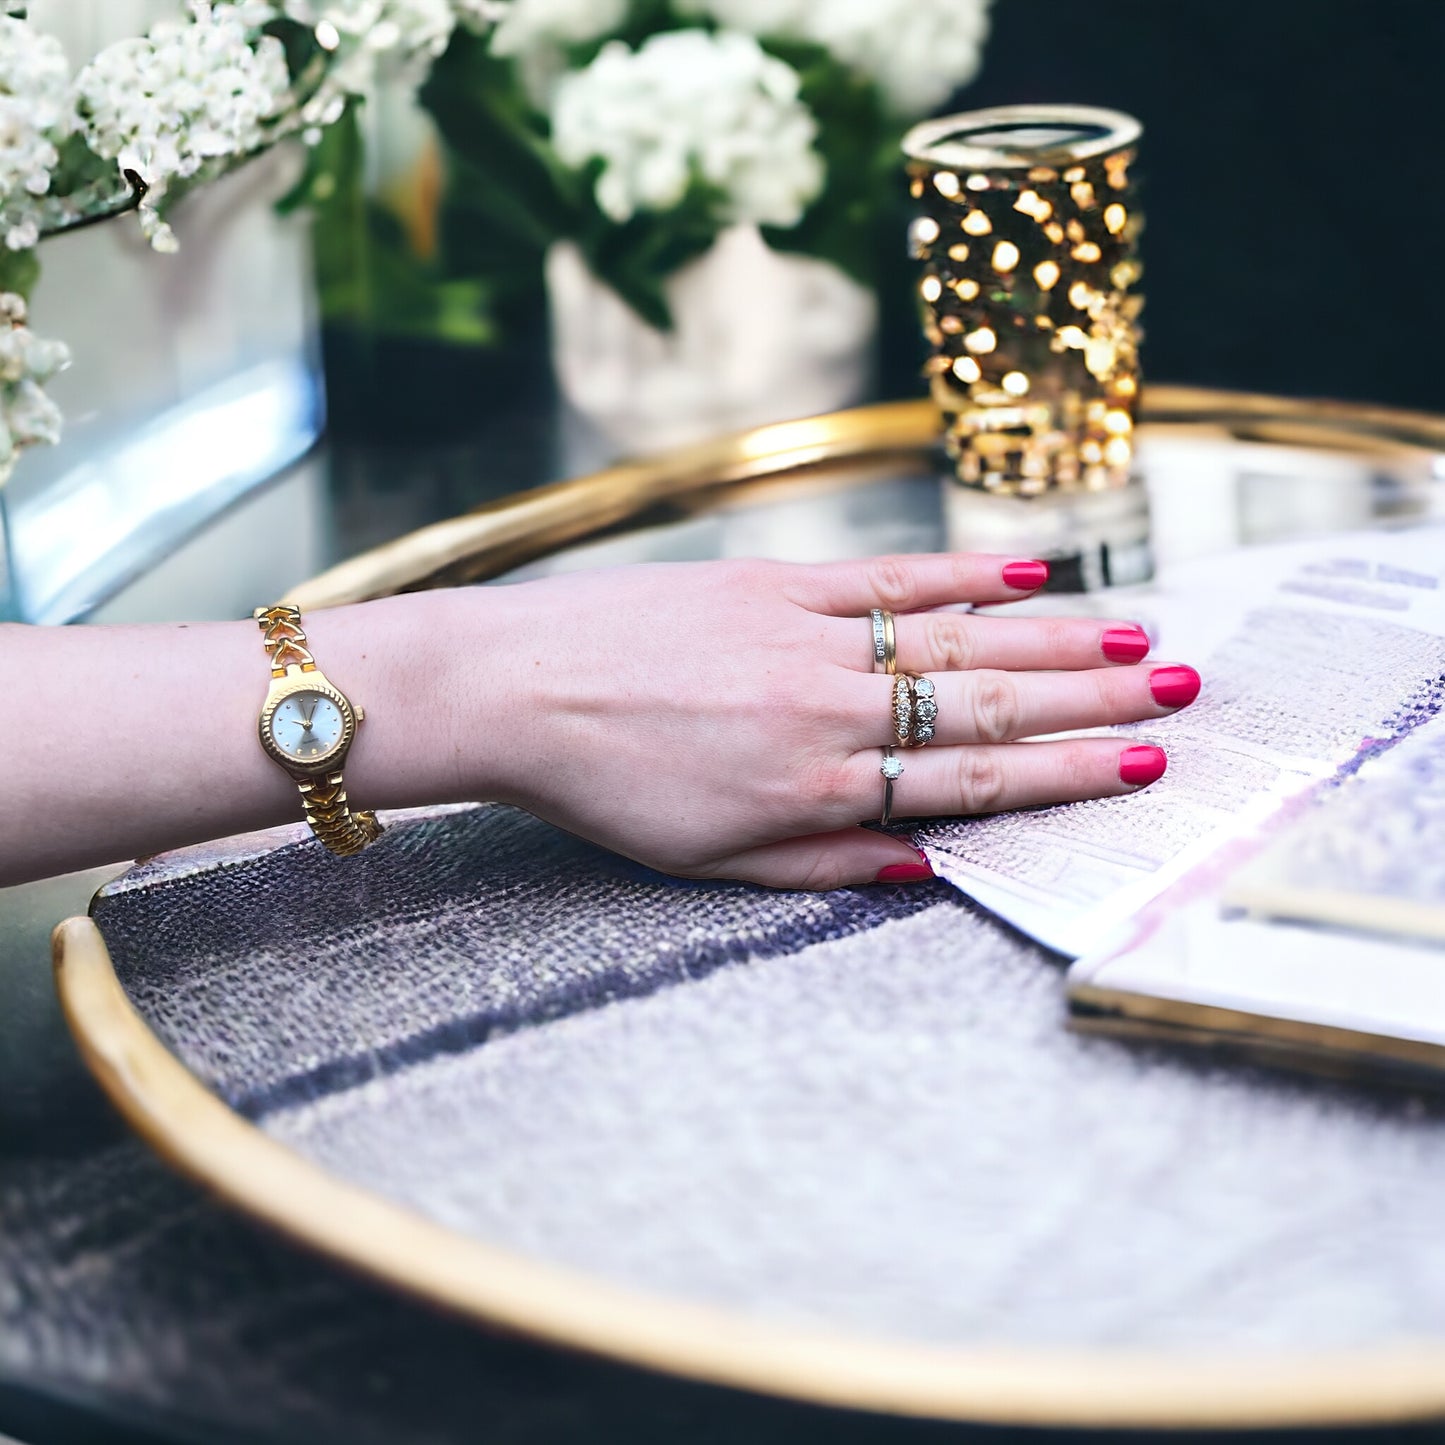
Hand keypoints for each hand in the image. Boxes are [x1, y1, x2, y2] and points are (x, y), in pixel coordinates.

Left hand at [466, 553, 1199, 889]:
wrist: (509, 690)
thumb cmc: (601, 786)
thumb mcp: (706, 863)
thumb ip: (820, 867)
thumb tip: (922, 869)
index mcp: (812, 790)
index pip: (967, 782)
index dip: (1063, 773)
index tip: (1138, 766)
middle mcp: (824, 711)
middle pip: (985, 702)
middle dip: (1092, 701)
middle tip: (1181, 691)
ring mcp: (801, 638)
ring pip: (951, 637)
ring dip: (1052, 635)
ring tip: (1135, 634)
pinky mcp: (770, 582)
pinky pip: (881, 576)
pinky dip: (957, 572)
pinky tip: (1024, 569)